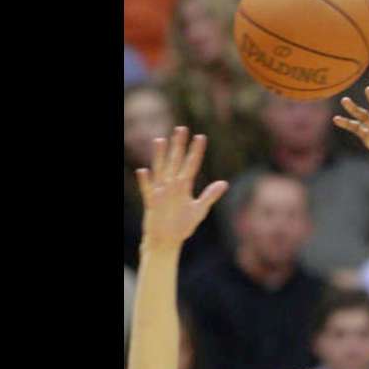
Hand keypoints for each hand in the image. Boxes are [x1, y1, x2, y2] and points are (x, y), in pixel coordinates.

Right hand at [135, 127, 228, 247]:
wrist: (167, 241)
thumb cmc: (182, 225)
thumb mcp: (199, 209)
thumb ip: (210, 195)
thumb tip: (225, 183)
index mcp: (183, 186)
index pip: (191, 165)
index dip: (196, 152)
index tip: (201, 137)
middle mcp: (172, 186)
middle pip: (176, 161)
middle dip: (179, 146)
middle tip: (181, 128)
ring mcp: (161, 193)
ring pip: (160, 170)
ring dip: (160, 156)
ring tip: (160, 141)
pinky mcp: (152, 203)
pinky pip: (147, 191)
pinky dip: (146, 182)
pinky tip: (143, 171)